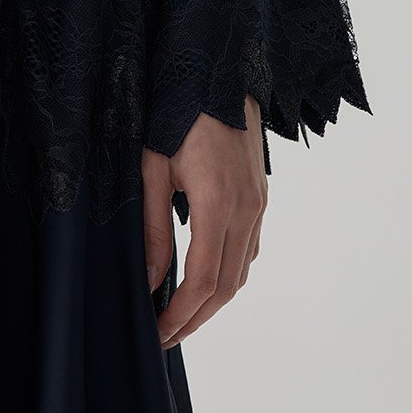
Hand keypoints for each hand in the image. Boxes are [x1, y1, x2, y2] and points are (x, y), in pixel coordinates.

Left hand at [141, 96, 267, 348]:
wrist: (219, 74)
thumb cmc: (178, 115)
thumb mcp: (152, 169)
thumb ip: (153, 227)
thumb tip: (151, 278)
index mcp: (218, 203)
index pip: (203, 280)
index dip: (180, 315)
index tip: (156, 333)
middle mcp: (247, 209)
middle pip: (227, 287)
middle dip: (195, 320)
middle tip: (164, 338)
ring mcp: (258, 204)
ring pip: (242, 272)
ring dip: (213, 303)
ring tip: (180, 317)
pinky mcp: (260, 197)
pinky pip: (249, 250)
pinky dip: (228, 276)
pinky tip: (204, 282)